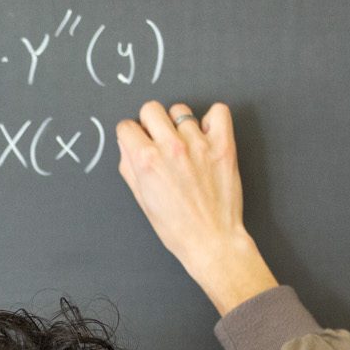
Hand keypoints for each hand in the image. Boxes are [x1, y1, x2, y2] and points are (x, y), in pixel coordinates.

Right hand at [115, 101, 276, 315]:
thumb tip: (127, 145)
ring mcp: (198, 145)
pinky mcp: (223, 146)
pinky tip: (206, 135)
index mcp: (146, 161)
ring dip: (179, 124)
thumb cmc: (177, 227)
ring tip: (185, 144)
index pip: (127, 126)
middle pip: (151, 109)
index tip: (138, 142)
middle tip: (159, 141)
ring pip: (180, 111)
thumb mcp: (141, 199)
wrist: (211, 240)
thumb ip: (129, 167)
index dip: (130, 136)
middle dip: (150, 123)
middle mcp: (171, 148)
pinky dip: (212, 119)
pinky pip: (219, 111)